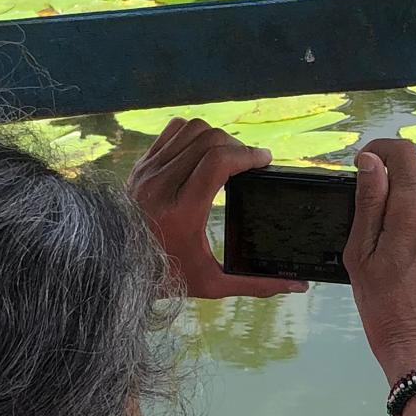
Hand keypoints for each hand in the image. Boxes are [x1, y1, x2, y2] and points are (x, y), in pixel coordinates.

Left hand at [128, 119, 307, 299]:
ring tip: (228, 155)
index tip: (264, 161)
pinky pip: (172, 133)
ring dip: (216, 137)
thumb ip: (256, 284)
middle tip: (250, 162)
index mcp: (181, 210)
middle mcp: (162, 185)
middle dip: (237, 146)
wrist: (116, 269)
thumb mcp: (212, 284)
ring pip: (191, 130)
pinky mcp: (140, 166)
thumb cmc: (167, 277)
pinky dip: (193, 135)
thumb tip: (298, 285)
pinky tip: (203, 152)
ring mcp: (147, 172)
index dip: (248, 155)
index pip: (219, 162)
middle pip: (209, 140)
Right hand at [345, 138, 415, 378]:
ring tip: (391, 237)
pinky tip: (412, 254)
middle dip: (396, 171)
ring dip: (411, 202)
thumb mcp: (360, 252)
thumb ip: (368, 201)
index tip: (365, 163)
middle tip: (374, 196)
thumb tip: (370, 161)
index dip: (381, 148)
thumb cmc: (382, 303)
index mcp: (411, 211)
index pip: (404, 152)